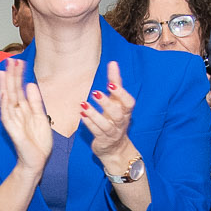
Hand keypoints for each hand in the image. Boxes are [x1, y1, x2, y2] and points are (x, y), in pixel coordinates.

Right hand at [0, 60, 54, 174]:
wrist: (36, 161)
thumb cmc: (38, 142)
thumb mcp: (40, 116)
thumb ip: (35, 101)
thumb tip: (30, 84)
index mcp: (23, 109)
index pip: (19, 89)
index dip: (19, 76)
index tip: (19, 62)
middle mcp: (16, 113)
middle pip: (12, 91)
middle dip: (11, 76)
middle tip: (10, 60)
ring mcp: (13, 121)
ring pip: (7, 100)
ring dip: (5, 86)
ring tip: (4, 71)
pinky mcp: (13, 130)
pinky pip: (7, 115)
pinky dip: (5, 104)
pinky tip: (4, 93)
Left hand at [81, 60, 139, 174]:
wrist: (115, 147)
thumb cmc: (115, 119)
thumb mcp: (117, 101)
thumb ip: (115, 83)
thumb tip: (113, 62)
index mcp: (126, 111)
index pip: (129, 103)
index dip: (121, 94)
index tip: (111, 84)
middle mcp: (121, 122)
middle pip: (117, 114)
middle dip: (107, 103)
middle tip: (95, 92)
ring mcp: (112, 132)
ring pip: (105, 125)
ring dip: (95, 114)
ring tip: (84, 104)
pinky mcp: (103, 140)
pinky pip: (96, 132)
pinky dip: (89, 124)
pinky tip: (82, 115)